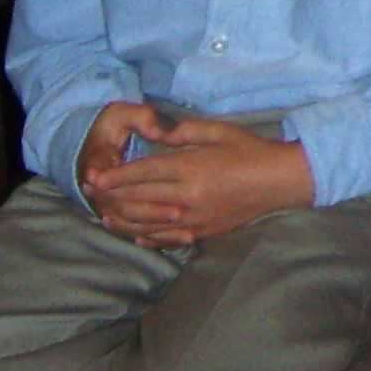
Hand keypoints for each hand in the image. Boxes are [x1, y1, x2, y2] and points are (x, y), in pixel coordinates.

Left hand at [80, 114, 313, 245]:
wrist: (281, 181)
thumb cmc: (251, 150)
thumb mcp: (218, 131)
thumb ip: (182, 132)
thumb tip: (153, 132)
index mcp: (190, 168)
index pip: (141, 174)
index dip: (114, 176)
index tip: (93, 177)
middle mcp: (187, 197)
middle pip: (138, 199)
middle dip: (110, 196)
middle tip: (89, 193)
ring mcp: (193, 219)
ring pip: (146, 224)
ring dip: (122, 220)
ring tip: (104, 215)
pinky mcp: (202, 232)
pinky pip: (166, 239)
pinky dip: (146, 237)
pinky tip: (134, 234)